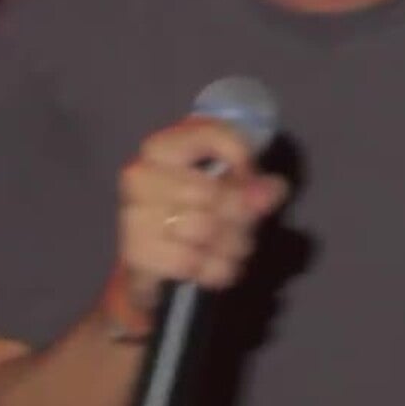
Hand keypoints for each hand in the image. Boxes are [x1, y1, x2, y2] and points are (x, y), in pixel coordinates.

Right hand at [108, 116, 289, 321]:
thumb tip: (272, 190)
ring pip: (204, 229)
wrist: (155, 261)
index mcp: (164, 146)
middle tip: (251, 228)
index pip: (212, 136)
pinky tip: (221, 268)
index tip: (254, 180)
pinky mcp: (134, 252)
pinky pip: (189, 262)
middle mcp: (140, 173)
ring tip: (239, 248)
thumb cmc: (197, 212)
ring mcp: (132, 213)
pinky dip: (215, 269)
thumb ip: (253, 185)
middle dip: (242, 216)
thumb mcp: (229, 191)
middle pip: (212, 192)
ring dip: (234, 245)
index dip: (243, 158)